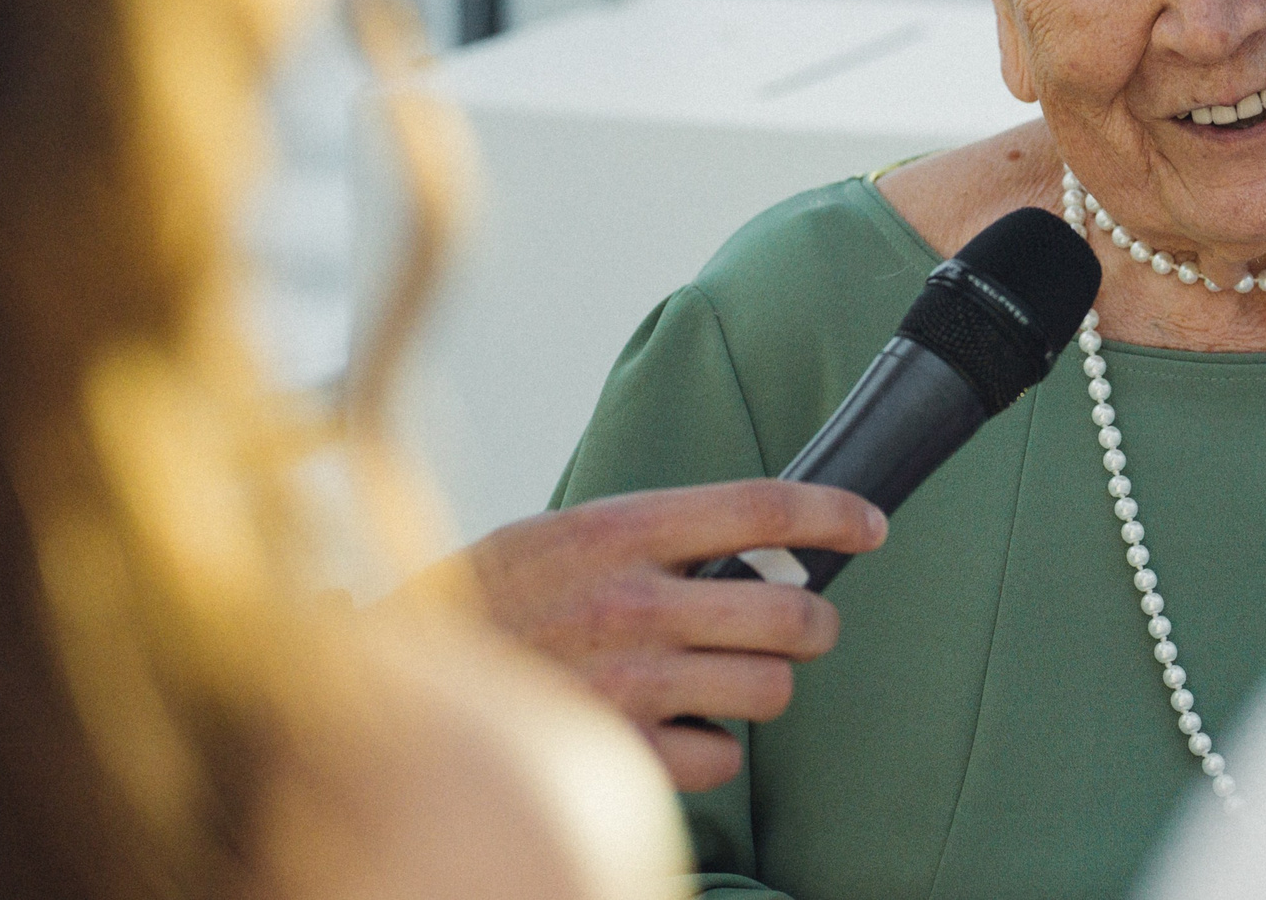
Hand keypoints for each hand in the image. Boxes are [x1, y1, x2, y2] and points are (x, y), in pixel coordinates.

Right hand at [461, 481, 886, 790]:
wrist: (395, 689)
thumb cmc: (488, 605)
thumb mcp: (561, 539)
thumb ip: (646, 538)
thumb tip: (746, 541)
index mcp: (619, 530)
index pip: (761, 506)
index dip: (834, 512)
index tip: (870, 523)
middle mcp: (632, 601)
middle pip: (790, 611)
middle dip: (811, 622)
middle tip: (797, 626)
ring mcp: (629, 681)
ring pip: (770, 690)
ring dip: (762, 688)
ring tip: (725, 681)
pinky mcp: (621, 752)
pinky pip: (723, 759)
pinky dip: (710, 750)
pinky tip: (673, 730)